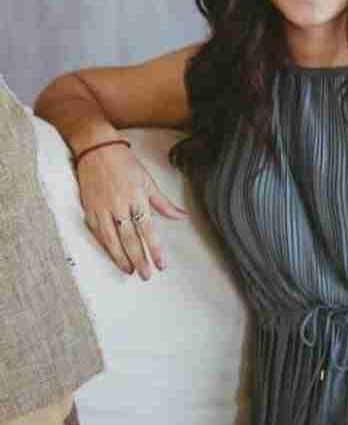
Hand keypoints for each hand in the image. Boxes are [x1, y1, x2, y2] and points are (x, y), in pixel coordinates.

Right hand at [77, 142, 189, 279]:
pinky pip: (97, 233)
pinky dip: (105, 247)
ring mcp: (101, 208)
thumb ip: (164, 203)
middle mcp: (119, 205)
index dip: (154, 249)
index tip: (161, 265)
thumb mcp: (148, 181)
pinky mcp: (89, 209)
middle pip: (129, 238)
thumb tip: (183, 216)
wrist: (96, 148)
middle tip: (146, 275)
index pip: (148, 229)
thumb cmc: (125, 163)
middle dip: (138, 259)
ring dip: (121, 257)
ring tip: (130, 271)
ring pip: (111, 239)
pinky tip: (113, 256)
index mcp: (136, 198)